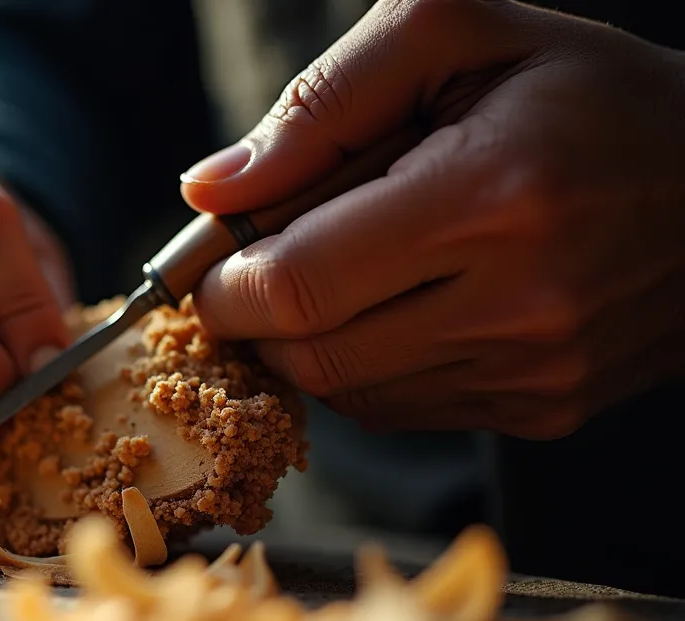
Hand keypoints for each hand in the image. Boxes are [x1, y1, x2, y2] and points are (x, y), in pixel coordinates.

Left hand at [180, 0, 684, 439]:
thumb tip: (211, 188)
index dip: (222, 284)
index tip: (207, 261)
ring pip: (347, 392)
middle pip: (309, 354)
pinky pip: (400, 410)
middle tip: (257, 265)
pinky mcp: (543, 408)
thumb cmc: (586, 93)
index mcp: (489, 196)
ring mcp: (535, 371)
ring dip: (305, 343)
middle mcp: (518, 303)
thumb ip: (325, 103)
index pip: (295, 286)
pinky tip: (392, 304)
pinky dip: (363, 364)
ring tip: (336, 272)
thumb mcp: (458, 33)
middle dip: (252, 319)